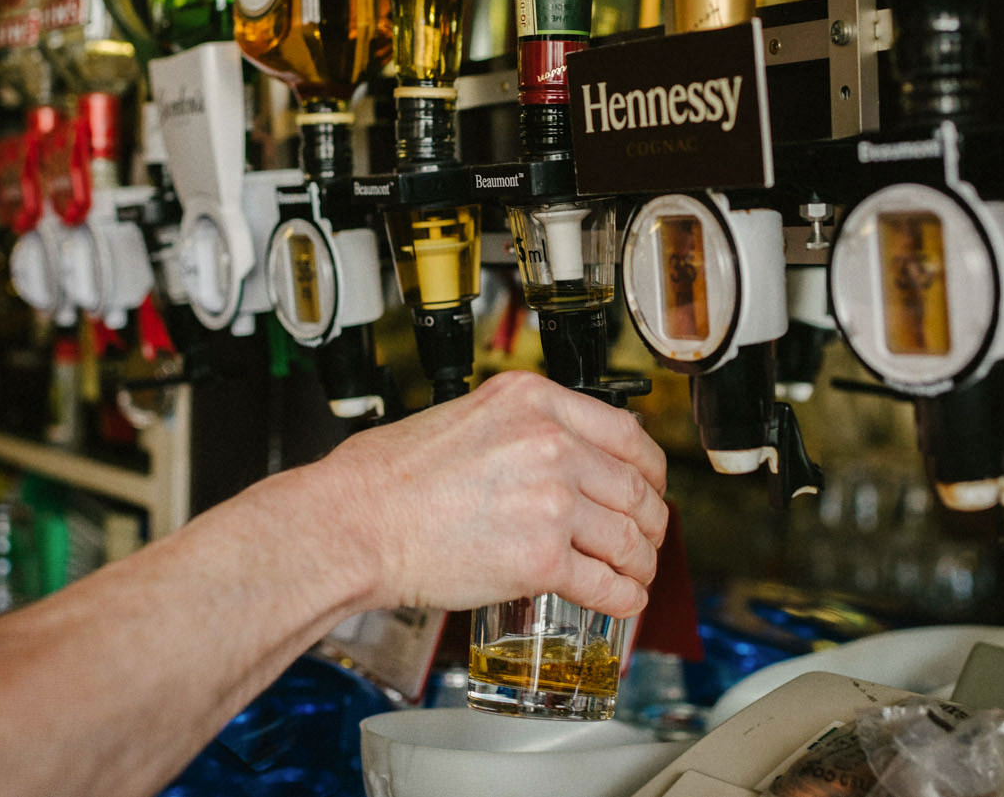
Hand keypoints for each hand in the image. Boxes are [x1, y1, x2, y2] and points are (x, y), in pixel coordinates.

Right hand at [331, 371, 668, 617]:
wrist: (353, 523)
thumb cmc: (385, 476)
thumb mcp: (464, 416)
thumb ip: (518, 429)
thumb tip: (554, 456)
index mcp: (533, 401)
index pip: (625, 432)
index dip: (649, 468)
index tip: (649, 485)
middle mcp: (551, 444)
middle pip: (635, 487)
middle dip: (650, 521)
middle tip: (647, 537)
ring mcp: (551, 501)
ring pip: (628, 537)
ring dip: (641, 563)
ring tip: (637, 575)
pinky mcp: (541, 559)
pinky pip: (604, 583)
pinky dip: (623, 598)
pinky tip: (623, 602)